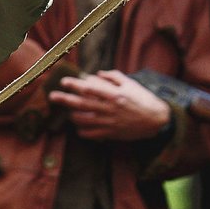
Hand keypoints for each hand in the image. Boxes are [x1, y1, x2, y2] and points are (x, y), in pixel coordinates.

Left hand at [47, 69, 170, 140]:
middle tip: (52, 96)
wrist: (157, 120)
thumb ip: (113, 77)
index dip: (74, 84)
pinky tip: (78, 126)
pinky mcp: (111, 134)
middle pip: (82, 104)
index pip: (89, 88)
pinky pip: (91, 134)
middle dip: (65, 99)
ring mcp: (110, 123)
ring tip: (68, 112)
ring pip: (84, 120)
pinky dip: (82, 131)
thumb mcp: (130, 83)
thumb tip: (96, 74)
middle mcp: (110, 109)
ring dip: (72, 115)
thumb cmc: (143, 99)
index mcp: (114, 95)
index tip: (64, 81)